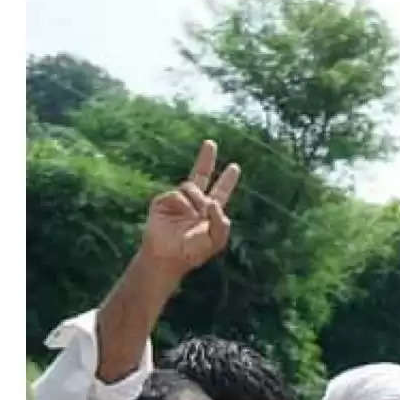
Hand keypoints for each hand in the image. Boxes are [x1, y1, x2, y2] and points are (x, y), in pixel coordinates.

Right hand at [139, 140, 239, 277]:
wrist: (168, 256)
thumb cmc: (193, 252)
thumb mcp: (215, 241)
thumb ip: (221, 223)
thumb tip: (213, 202)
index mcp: (209, 213)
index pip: (221, 193)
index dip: (227, 181)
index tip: (235, 167)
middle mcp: (194, 203)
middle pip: (201, 175)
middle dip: (206, 159)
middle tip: (211, 143)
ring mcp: (179, 200)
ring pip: (192, 185)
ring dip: (198, 200)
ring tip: (197, 216)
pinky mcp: (164, 200)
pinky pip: (179, 194)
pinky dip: (185, 204)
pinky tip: (185, 215)